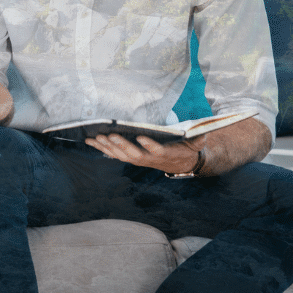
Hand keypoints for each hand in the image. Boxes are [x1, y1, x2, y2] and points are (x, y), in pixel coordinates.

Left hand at [86, 132, 206, 174]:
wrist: (180, 162)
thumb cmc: (187, 148)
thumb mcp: (196, 143)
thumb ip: (198, 138)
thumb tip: (202, 130)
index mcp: (166, 154)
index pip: (157, 151)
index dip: (150, 146)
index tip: (141, 137)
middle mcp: (150, 160)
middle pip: (134, 155)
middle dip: (121, 145)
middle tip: (110, 135)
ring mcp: (139, 160)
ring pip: (121, 156)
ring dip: (108, 147)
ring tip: (96, 137)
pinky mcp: (131, 157)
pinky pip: (114, 154)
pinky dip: (102, 148)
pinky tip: (90, 140)